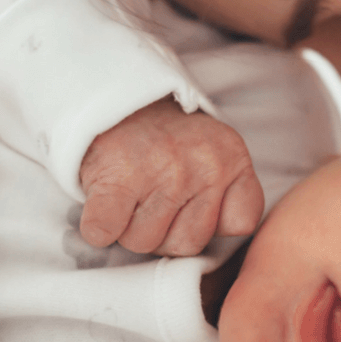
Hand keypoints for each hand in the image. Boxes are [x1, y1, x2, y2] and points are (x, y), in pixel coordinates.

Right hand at [79, 97, 262, 256]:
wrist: (114, 97)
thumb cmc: (162, 140)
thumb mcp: (213, 154)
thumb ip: (226, 196)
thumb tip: (213, 237)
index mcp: (232, 157)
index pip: (242, 223)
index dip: (212, 224)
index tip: (193, 204)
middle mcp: (204, 164)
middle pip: (187, 244)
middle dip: (164, 232)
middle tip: (150, 199)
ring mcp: (162, 171)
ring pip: (145, 243)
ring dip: (128, 229)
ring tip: (127, 195)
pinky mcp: (117, 179)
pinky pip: (107, 231)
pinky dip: (98, 228)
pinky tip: (103, 206)